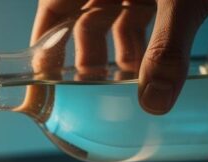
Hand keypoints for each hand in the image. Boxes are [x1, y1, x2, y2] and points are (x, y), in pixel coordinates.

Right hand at [31, 0, 207, 114]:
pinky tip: (152, 62)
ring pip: (111, 18)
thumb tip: (155, 105)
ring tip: (126, 85)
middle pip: (79, 21)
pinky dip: (144, 37)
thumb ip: (167, 49)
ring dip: (118, 52)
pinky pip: (139, 11)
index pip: (52, 14)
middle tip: (86, 96)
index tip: (39, 89)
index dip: (42, 51)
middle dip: (85, 60)